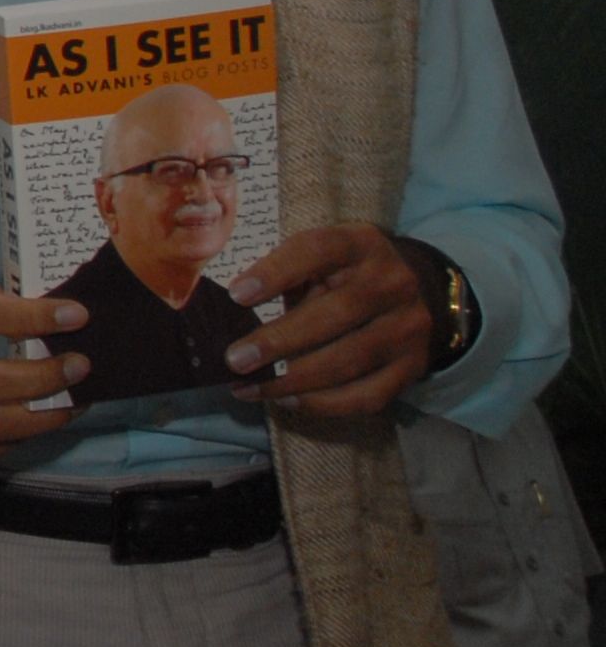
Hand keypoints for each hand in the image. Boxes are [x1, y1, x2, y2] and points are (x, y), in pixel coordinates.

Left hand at [225, 224, 433, 417]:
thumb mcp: (318, 258)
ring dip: (292, 380)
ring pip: (349, 360)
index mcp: (361, 243)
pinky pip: (367, 395)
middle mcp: (393, 283)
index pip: (318, 250)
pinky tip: (286, 400)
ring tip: (249, 386)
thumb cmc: (342, 274)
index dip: (276, 272)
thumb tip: (231, 314)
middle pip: (335, 313)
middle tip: (235, 359)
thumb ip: (284, 274)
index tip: (236, 295)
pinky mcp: (414, 366)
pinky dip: (322, 403)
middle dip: (278, 340)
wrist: (411, 292)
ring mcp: (409, 327)